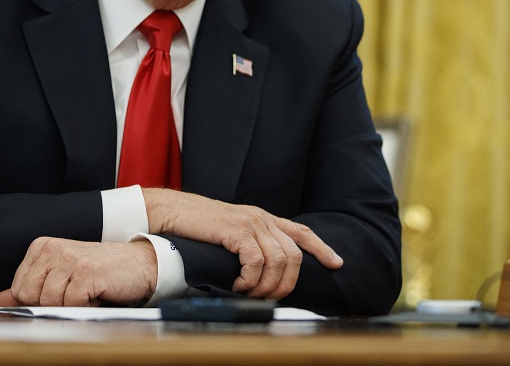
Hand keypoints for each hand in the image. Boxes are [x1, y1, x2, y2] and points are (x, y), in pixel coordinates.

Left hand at [0, 238, 156, 306]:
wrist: (138, 263)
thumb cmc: (99, 272)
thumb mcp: (60, 277)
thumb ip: (29, 288)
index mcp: (42, 247)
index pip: (18, 289)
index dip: (36, 301)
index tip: (58, 295)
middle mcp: (53, 249)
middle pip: (30, 296)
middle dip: (52, 305)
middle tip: (74, 294)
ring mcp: (70, 259)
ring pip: (51, 302)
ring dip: (72, 306)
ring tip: (87, 293)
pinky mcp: (87, 272)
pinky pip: (72, 304)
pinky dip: (86, 307)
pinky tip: (97, 295)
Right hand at [142, 189, 342, 299]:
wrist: (173, 212)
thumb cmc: (198, 227)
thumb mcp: (231, 232)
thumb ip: (250, 242)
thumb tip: (264, 269)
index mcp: (264, 219)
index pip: (302, 232)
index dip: (322, 248)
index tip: (336, 263)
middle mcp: (262, 219)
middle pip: (294, 255)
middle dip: (287, 284)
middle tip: (269, 298)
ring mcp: (250, 223)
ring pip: (278, 261)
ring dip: (267, 286)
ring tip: (250, 294)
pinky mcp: (236, 230)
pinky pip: (256, 261)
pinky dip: (250, 280)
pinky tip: (239, 285)